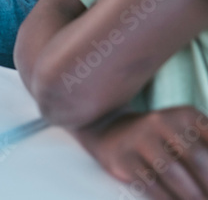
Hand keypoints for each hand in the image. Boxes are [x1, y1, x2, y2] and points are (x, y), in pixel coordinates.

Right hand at [78, 107, 207, 199]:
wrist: (110, 130)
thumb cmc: (162, 139)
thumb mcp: (187, 134)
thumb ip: (204, 150)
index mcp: (186, 115)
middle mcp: (162, 121)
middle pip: (196, 158)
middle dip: (207, 184)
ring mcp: (140, 138)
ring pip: (172, 172)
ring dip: (190, 195)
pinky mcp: (123, 157)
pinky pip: (150, 183)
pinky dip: (167, 198)